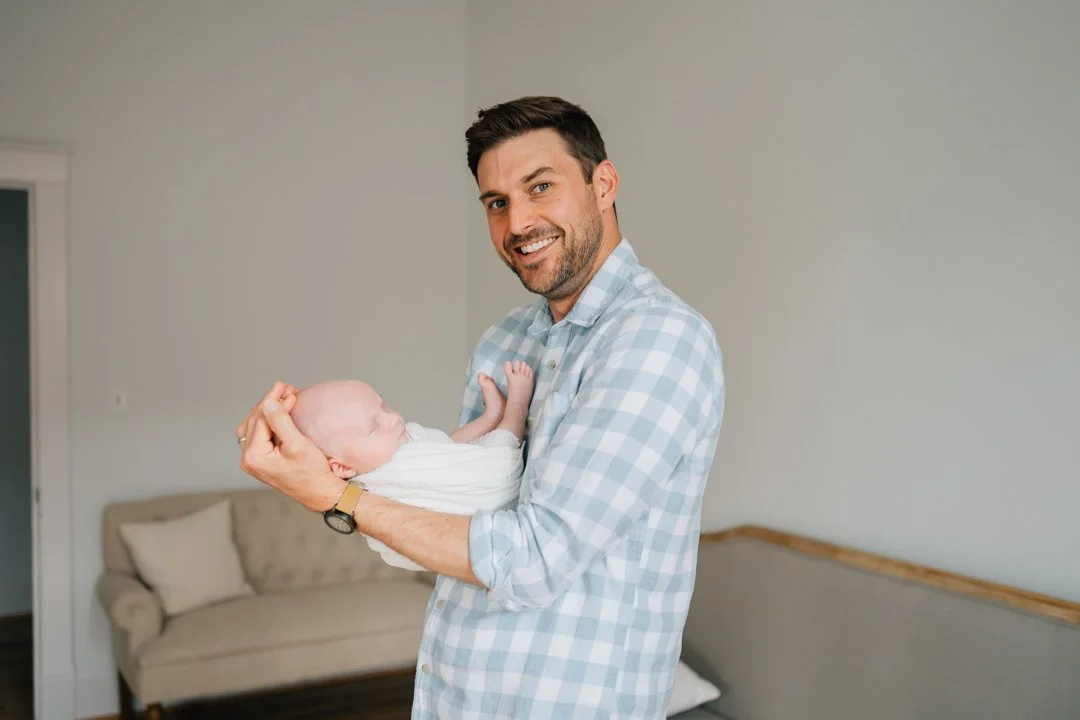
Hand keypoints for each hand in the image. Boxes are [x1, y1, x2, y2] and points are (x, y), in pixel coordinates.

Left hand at [236, 381, 344, 511]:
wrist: (319, 492)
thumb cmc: (312, 472)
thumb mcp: (297, 444)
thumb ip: (280, 421)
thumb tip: (268, 402)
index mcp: (254, 456)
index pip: (261, 419)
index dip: (275, 401)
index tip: (289, 389)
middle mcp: (248, 459)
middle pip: (254, 420)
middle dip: (270, 402)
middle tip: (285, 388)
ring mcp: (252, 460)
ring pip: (253, 425)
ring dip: (267, 410)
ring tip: (282, 397)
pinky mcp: (259, 460)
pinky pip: (257, 434)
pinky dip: (266, 421)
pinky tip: (277, 412)